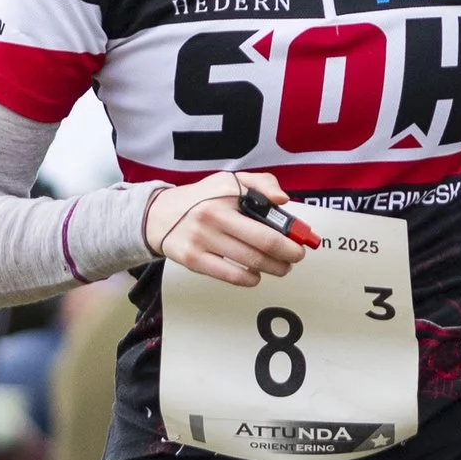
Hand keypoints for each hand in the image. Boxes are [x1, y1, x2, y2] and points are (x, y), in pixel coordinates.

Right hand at [143, 171, 309, 287]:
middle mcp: (213, 217)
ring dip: (273, 268)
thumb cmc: (201, 199)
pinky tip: (255, 274)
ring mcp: (202, 240)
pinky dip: (250, 279)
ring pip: (250, 262)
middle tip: (295, 257)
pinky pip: (231, 276)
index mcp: (226, 195)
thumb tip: (283, 200)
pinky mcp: (193, 260)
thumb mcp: (228, 181)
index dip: (290, 231)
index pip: (267, 215)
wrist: (158, 215)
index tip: (301, 239)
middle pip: (263, 242)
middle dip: (288, 254)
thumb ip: (260, 184)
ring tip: (280, 267)